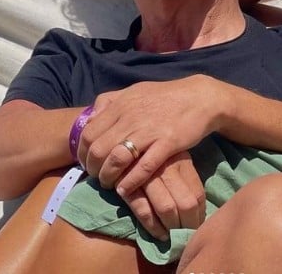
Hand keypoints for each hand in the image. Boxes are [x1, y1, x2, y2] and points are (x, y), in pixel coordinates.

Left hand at [77, 75, 221, 193]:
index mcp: (122, 104)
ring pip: (117, 159)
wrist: (199, 97)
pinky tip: (126, 189)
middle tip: (97, 176)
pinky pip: (144, 167)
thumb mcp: (135, 91)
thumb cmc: (165, 97)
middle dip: (93, 168)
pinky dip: (131, 181)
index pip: (89, 132)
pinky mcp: (168, 143)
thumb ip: (111, 101)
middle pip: (98, 149)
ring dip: (108, 177)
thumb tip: (91, 117)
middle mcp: (132, 117)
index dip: (82, 151)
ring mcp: (150, 130)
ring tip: (110, 184)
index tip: (86, 162)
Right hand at [121, 151, 205, 240]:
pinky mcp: (127, 184)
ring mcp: (147, 175)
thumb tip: (198, 210)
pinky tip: (158, 234)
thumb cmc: (152, 153)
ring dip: (171, 229)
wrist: (118, 138)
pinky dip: (153, 227)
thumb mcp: (174, 157)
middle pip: (186, 204)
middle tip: (186, 236)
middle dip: (187, 226)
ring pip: (167, 208)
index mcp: (181, 160)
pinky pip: (144, 211)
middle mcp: (167, 167)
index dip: (199, 216)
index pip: (198, 194)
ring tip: (172, 237)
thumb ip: (184, 178)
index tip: (197, 227)